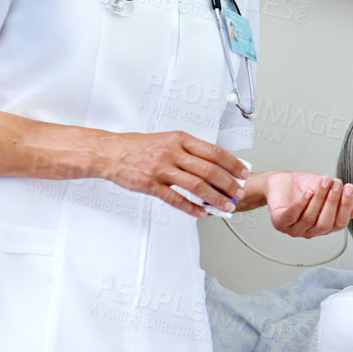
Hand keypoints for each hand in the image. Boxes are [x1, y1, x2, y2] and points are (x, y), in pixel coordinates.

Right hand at [95, 130, 247, 216]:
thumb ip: (189, 151)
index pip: (214, 151)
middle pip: (209, 170)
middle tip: (238, 192)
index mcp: (179, 139)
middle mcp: (172, 152)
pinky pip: (175, 198)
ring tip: (226, 205)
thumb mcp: (168, 140)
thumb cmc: (139, 147)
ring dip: (215, 198)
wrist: (109, 152)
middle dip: (228, 184)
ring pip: (196, 185)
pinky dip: (191, 207)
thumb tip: (215, 162)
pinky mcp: (150, 185)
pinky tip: (201, 212)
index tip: (243, 173)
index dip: (232, 164)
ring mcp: (161, 169)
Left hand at [264, 171, 352, 237]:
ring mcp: (295, 229)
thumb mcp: (326, 190)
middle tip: (337, 184)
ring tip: (324, 182)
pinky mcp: (280, 223)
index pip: (340, 223)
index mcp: (325, 226)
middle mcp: (311, 231)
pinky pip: (292, 216)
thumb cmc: (304, 186)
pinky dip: (301, 204)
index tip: (349, 188)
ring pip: (310, 219)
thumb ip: (339, 200)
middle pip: (325, 223)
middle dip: (333, 202)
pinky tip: (308, 192)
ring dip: (319, 199)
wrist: (282, 181)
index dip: (345, 206)